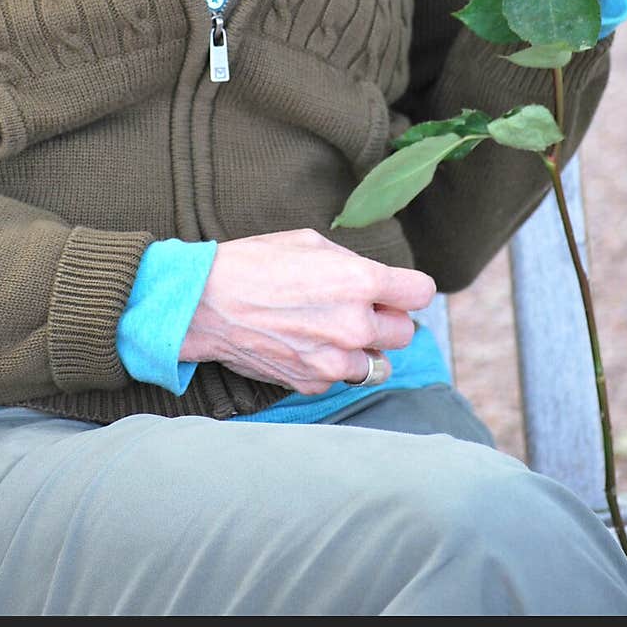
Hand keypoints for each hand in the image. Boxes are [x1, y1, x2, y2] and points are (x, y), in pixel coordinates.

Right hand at [179, 229, 435, 393]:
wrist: (205, 303)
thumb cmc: (255, 263)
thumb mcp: (310, 242)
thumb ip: (354, 264)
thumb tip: (379, 281)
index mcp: (360, 281)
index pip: (422, 293)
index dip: (408, 289)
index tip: (395, 290)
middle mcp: (355, 325)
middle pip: (406, 332)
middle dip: (386, 319)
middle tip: (357, 309)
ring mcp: (335, 361)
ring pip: (379, 364)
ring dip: (363, 349)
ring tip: (332, 331)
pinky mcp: (314, 384)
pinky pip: (342, 379)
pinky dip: (331, 366)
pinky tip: (304, 345)